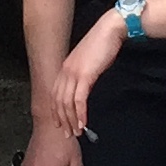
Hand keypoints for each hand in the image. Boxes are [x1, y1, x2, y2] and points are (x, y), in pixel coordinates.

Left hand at [49, 12, 122, 137]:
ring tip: (76, 133)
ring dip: (71, 120)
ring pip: (67, 103)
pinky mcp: (85, 75)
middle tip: (67, 134)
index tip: (60, 124)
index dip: (56, 111)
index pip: (55, 94)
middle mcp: (65, 71)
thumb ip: (83, 75)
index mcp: (65, 68)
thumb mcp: (88, 62)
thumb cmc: (102, 46)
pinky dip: (80, 113)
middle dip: (62, 120)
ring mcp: (74, 73)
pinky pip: (79, 99)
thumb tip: (84, 88)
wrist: (110, 30)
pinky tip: (84, 123)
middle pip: (58, 101)